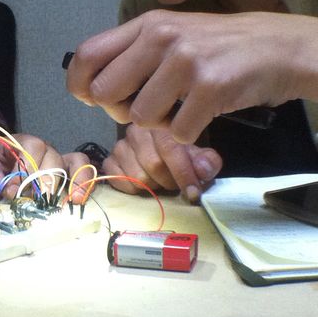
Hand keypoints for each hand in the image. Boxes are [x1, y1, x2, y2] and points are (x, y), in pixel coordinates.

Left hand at [0, 134, 91, 198]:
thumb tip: (4, 189)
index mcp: (17, 142)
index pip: (30, 148)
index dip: (25, 168)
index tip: (13, 190)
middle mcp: (40, 148)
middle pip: (52, 157)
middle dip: (45, 180)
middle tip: (38, 201)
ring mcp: (54, 160)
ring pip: (69, 163)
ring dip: (72, 181)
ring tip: (70, 200)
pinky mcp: (63, 174)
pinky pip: (80, 170)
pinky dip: (84, 182)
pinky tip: (78, 199)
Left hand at [65, 9, 317, 143]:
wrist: (282, 48)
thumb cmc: (223, 47)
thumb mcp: (176, 34)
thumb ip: (136, 53)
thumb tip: (93, 88)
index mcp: (148, 24)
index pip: (87, 55)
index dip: (79, 85)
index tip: (91, 99)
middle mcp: (162, 38)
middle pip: (105, 93)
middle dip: (119, 111)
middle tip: (147, 108)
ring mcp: (186, 63)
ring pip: (139, 118)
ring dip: (158, 123)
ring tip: (182, 107)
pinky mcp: (209, 89)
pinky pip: (176, 132)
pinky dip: (188, 133)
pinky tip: (205, 113)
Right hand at [103, 125, 221, 203]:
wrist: (160, 156)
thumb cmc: (181, 156)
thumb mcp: (200, 157)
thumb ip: (207, 162)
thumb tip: (203, 170)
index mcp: (160, 124)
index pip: (170, 148)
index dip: (183, 173)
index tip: (193, 192)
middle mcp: (136, 131)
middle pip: (153, 165)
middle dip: (169, 181)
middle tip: (176, 185)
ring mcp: (120, 146)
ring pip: (137, 176)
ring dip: (152, 186)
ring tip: (160, 183)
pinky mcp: (109, 161)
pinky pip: (118, 180)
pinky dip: (132, 188)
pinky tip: (142, 186)